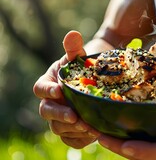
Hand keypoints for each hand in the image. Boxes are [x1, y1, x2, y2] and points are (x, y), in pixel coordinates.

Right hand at [33, 30, 99, 148]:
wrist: (97, 79)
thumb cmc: (84, 67)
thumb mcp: (79, 57)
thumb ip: (74, 48)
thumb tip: (73, 34)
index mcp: (49, 84)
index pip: (40, 88)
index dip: (47, 91)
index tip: (59, 90)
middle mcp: (51, 102)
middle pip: (47, 112)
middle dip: (59, 114)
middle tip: (74, 116)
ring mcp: (60, 117)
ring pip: (58, 128)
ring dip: (72, 129)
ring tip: (89, 127)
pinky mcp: (72, 130)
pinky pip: (71, 139)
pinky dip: (80, 139)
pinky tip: (93, 134)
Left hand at [97, 103, 155, 159]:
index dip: (145, 152)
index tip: (124, 146)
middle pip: (141, 151)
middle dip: (118, 144)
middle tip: (94, 131)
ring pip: (138, 144)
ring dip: (117, 136)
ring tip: (94, 123)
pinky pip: (143, 136)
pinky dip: (128, 129)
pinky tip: (115, 117)